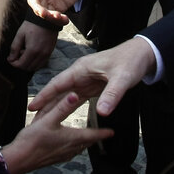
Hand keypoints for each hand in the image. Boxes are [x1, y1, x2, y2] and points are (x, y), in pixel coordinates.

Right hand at [0, 92, 112, 173]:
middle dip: (95, 137)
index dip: (103, 133)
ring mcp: (62, 155)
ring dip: (84, 141)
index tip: (112, 132)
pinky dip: (73, 144)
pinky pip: (69, 150)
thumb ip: (62, 107)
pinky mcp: (54, 157)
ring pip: (78, 146)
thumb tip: (75, 94)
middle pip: (87, 142)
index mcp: (71, 138)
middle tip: (102, 133)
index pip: (93, 135)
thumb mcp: (47, 120)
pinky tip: (67, 141)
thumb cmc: (32, 141)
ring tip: (87, 135)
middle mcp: (70, 148)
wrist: (18, 160)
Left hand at [8, 22, 56, 71]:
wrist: (46, 19)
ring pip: (35, 67)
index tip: (10, 59)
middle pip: (27, 68)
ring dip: (27, 64)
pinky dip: (34, 62)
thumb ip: (14, 48)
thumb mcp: (20, 35)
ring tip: (24, 53)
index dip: (13, 64)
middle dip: (20, 64)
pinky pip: (41, 64)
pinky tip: (31, 53)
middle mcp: (41, 55)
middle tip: (16, 55)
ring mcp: (47, 54)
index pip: (21, 65)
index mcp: (32, 50)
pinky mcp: (50, 53)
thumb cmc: (31, 25)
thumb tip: (10, 59)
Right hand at [26, 0, 83, 24]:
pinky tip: (66, 20)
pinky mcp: (58, 8)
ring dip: (53, 19)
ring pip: (47, 14)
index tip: (42, 12)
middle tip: (55, 16)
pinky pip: (56, 17)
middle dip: (45, 14)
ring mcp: (50, 2)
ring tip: (62, 18)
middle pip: (38, 8)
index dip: (35, 5)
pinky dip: (60, 20)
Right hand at [28, 38, 154, 117]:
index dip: (45, 95)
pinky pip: (77, 97)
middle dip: (46, 103)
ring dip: (55, 106)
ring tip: (42, 119)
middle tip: (32, 118)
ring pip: (66, 95)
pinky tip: (62, 114)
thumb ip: (112, 95)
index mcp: (81, 69)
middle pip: (58, 90)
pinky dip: (68, 105)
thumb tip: (102, 113)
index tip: (32, 107)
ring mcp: (86, 79)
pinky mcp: (92, 85)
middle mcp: (80, 74)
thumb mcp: (122, 79)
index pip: (58, 83)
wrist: (141, 55)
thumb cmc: (130, 62)